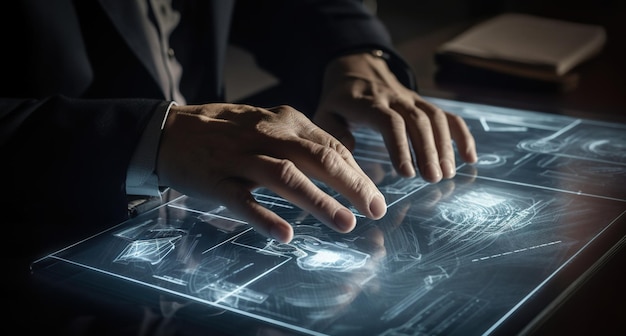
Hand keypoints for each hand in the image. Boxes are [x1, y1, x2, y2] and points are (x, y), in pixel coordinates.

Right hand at [156, 103, 386, 242]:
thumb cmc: (228, 131)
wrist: (170, 131)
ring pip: (286, 177)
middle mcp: (267, 136)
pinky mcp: (216, 181)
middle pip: (317, 158)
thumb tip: (343, 164)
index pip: (331, 147)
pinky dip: (265, 217)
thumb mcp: (269, 124)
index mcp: (285, 122)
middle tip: (376, 209)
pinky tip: (286, 234)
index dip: (358, 173)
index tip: (376, 197)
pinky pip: (242, 201)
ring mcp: (240, 158)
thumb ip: (302, 141)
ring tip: (346, 224)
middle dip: (352, 185)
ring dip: (319, 201)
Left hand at [314, 52, 476, 182]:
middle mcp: (395, 99)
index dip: (400, 147)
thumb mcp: (325, 113)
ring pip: (435, 119)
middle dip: (428, 150)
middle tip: (433, 178)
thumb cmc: (339, 99)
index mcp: (369, 103)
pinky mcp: (423, 104)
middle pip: (418, 122)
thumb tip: (349, 153)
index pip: (390, 122)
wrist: (356, 67)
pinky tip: (470, 158)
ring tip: (448, 174)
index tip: (407, 173)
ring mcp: (413, 100)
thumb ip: (335, 132)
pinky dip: (462, 135)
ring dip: (445, 146)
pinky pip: (447, 116)